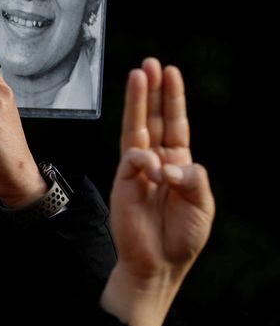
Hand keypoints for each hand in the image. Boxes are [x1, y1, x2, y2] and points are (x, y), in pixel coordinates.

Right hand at [101, 58, 214, 325]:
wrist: (158, 262)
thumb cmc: (181, 236)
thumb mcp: (202, 205)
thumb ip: (193, 179)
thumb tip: (170, 163)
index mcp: (178, 162)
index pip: (174, 123)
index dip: (172, 98)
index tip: (171, 72)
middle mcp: (156, 159)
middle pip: (152, 117)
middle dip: (151, 90)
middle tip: (150, 63)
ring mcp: (137, 168)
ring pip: (135, 127)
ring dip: (137, 100)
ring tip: (139, 75)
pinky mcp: (123, 180)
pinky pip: (132, 158)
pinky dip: (144, 160)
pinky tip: (153, 169)